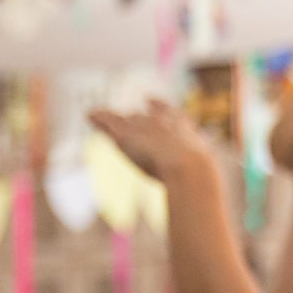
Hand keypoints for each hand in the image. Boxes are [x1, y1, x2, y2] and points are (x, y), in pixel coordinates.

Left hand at [89, 102, 218, 188]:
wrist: (188, 168)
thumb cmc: (199, 176)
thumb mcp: (201, 174)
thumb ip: (198, 179)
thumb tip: (204, 193)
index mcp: (181, 127)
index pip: (169, 112)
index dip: (158, 106)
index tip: (150, 99)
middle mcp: (160, 123)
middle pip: (143, 118)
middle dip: (135, 118)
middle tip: (127, 116)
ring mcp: (142, 128)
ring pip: (123, 121)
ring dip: (112, 118)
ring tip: (99, 114)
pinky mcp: (125, 136)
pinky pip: (108, 123)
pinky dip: (99, 119)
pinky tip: (89, 115)